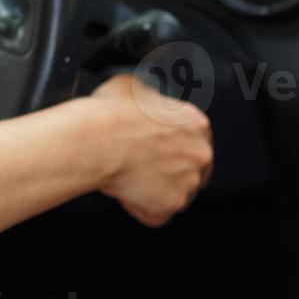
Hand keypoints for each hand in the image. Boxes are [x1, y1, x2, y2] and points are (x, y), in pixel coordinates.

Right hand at [89, 73, 213, 227]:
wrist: (96, 139)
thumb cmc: (108, 112)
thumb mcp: (130, 84)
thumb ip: (147, 95)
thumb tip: (139, 96)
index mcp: (196, 122)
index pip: (192, 141)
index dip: (168, 147)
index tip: (149, 149)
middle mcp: (201, 152)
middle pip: (190, 170)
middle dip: (166, 172)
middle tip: (136, 166)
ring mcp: (190, 180)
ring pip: (173, 193)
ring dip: (151, 191)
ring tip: (124, 177)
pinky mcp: (173, 203)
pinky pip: (157, 214)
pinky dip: (140, 208)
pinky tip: (123, 192)